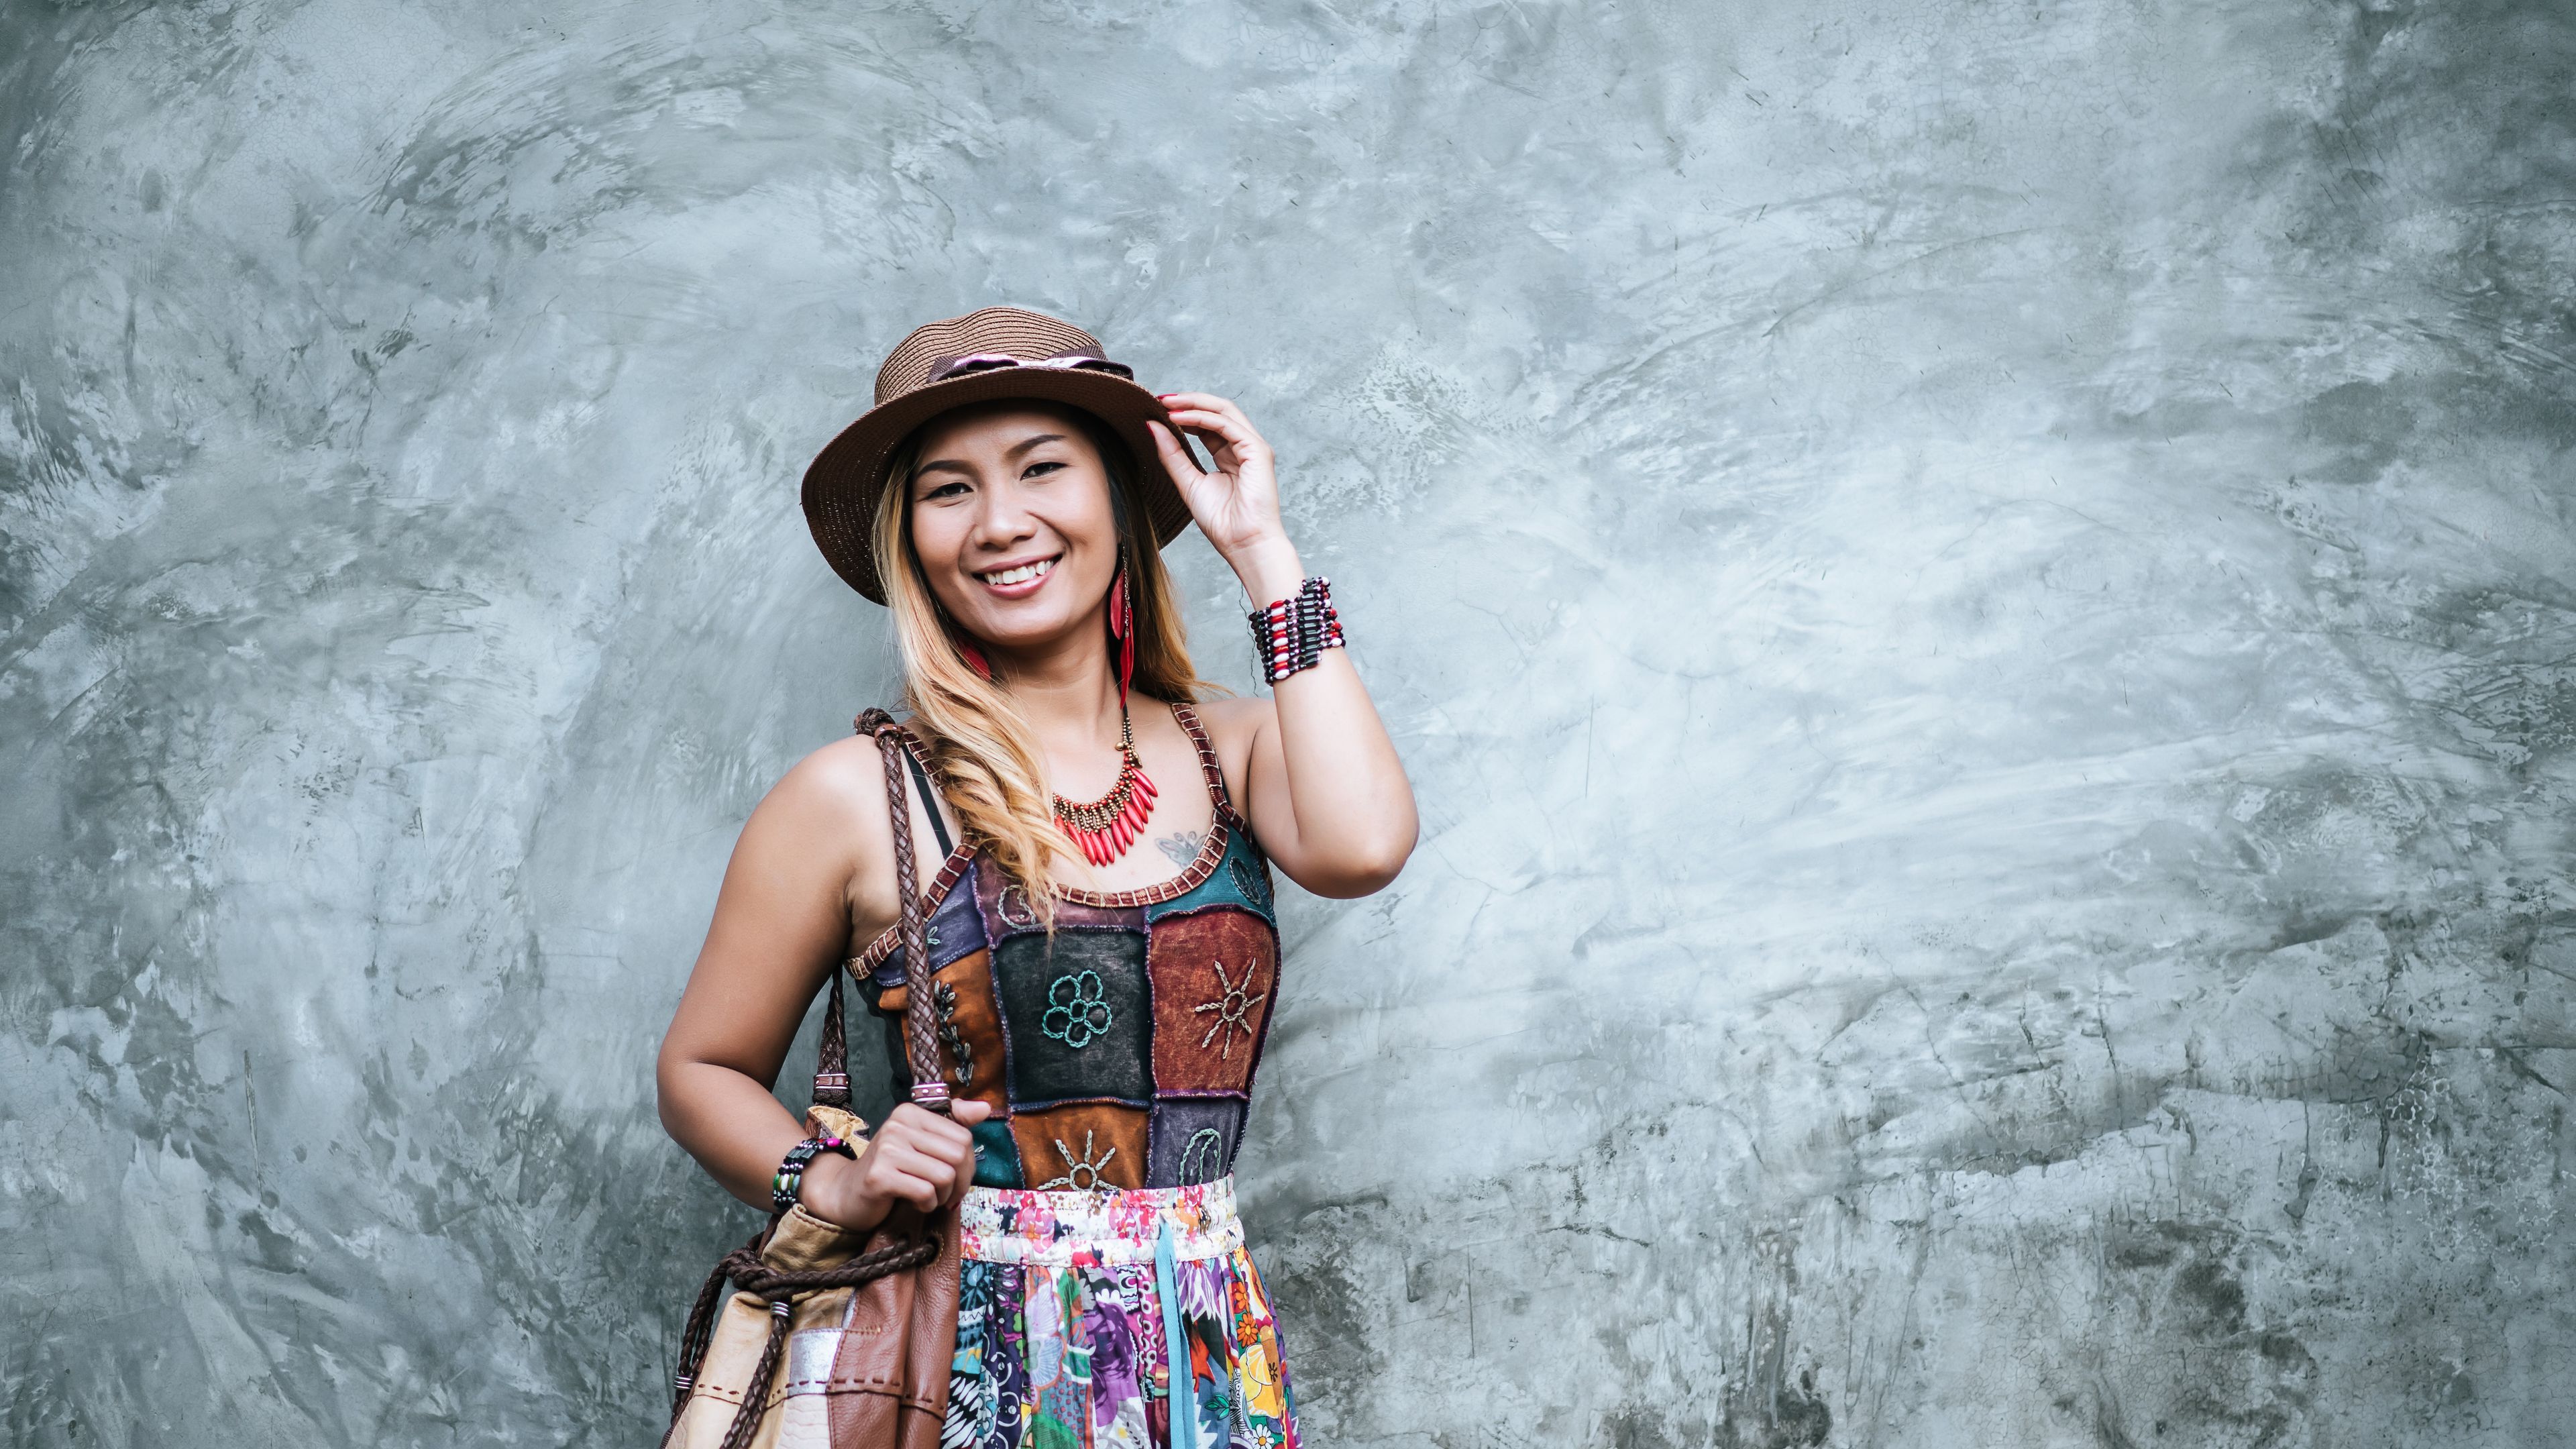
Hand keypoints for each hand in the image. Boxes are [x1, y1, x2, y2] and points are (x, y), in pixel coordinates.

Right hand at [800, 1099, 990, 1231]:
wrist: (847, 1194)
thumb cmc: (891, 1171)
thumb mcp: (921, 1145)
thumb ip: (953, 1125)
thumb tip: (985, 1108)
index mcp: (910, 1113)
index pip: (963, 1137)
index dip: (968, 1165)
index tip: (956, 1179)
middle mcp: (897, 1125)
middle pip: (957, 1155)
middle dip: (959, 1183)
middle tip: (946, 1195)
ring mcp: (887, 1150)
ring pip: (944, 1175)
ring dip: (942, 1196)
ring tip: (929, 1198)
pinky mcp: (879, 1176)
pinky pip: (925, 1192)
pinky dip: (927, 1204)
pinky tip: (916, 1204)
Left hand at [1148, 393, 1300, 598]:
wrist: (1244, 544)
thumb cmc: (1223, 523)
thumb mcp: (1188, 483)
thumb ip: (1172, 454)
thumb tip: (1152, 426)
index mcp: (1229, 455)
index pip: (1207, 423)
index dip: (1183, 413)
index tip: (1156, 409)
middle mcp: (1243, 447)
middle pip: (1216, 410)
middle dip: (1187, 401)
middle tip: (1159, 399)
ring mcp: (1252, 447)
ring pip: (1224, 410)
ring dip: (1193, 403)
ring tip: (1166, 404)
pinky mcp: (1257, 451)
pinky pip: (1227, 425)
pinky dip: (1201, 418)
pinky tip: (1178, 419)